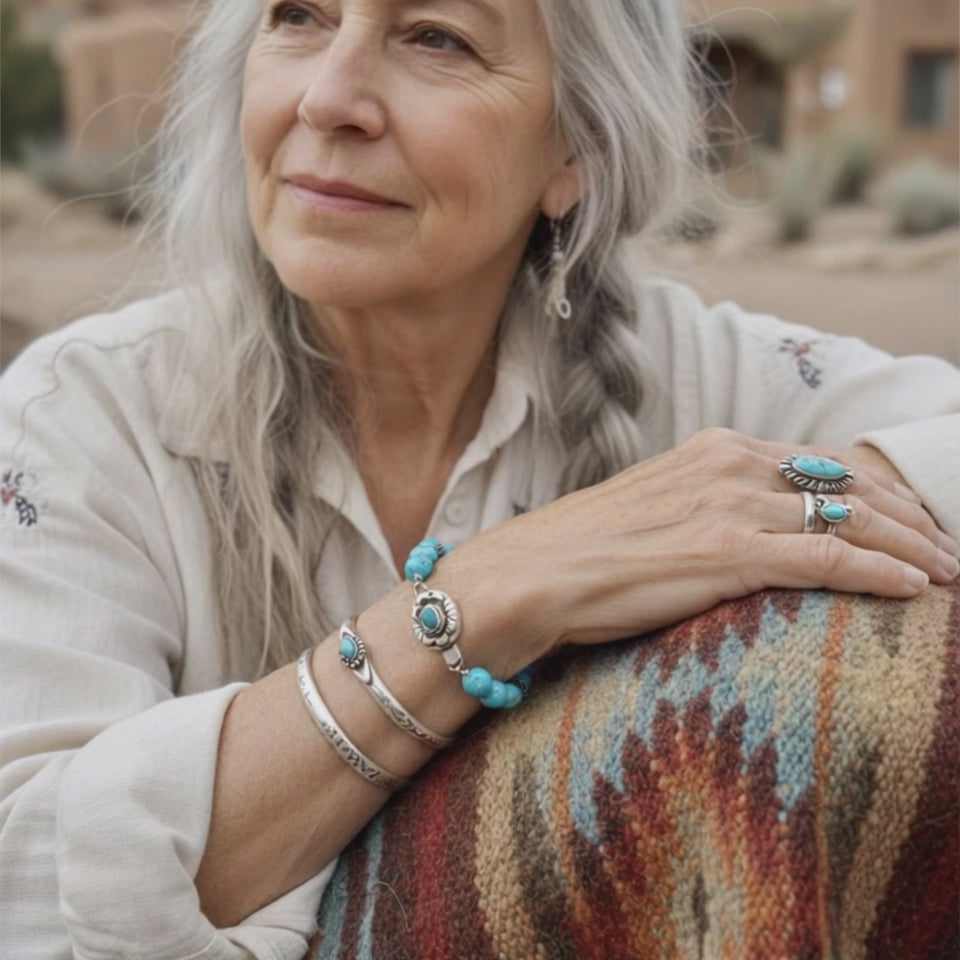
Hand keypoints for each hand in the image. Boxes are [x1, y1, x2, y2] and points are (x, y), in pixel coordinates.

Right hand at [449, 428, 959, 658]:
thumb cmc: (583, 552)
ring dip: (910, 547)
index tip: (908, 522)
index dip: (876, 493)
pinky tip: (914, 589)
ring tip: (947, 572)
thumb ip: (708, 505)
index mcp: (713, 447)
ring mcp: (728, 503)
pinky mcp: (725, 550)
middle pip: (847, 485)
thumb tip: (748, 530)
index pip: (819, 464)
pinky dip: (879, 572)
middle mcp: (728, 462)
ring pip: (849, 518)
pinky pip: (825, 557)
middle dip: (909, 519)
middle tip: (947, 549)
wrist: (528, 574)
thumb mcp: (657, 510)